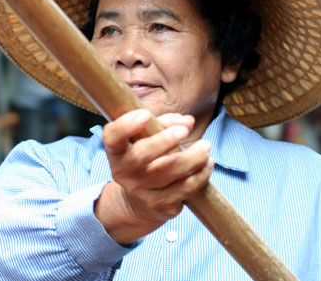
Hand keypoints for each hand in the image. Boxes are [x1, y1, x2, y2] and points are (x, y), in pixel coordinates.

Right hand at [94, 109, 213, 244]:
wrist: (138, 202)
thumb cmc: (146, 159)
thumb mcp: (146, 139)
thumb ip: (163, 124)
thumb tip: (187, 122)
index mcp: (117, 151)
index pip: (112, 136)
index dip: (126, 125)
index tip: (145, 115)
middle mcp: (124, 172)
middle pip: (141, 155)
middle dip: (165, 140)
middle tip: (184, 130)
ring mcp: (140, 191)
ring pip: (168, 173)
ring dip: (192, 157)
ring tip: (205, 146)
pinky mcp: (159, 205)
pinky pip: (184, 189)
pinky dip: (200, 175)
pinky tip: (207, 164)